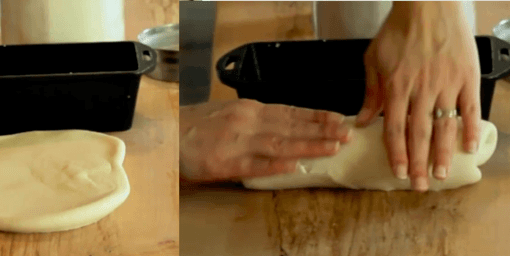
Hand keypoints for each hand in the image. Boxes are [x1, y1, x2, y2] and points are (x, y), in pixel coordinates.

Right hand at [179, 99, 351, 182]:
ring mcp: (238, 142)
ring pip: (281, 144)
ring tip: (332, 147)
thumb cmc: (193, 127)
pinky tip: (294, 167)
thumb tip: (283, 126)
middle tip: (347, 133)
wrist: (162, 135)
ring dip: (309, 145)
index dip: (316, 116)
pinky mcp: (224, 162)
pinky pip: (254, 165)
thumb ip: (255, 121)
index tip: (338, 118)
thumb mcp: (227, 115)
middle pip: (292, 126)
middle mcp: (248, 122)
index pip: (290, 111)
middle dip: (322, 130)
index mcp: (249, 110)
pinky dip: (275, 166)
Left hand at [357, 2, 481, 191]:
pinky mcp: (467, 77)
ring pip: (444, 126)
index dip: (397, 154)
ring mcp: (446, 84)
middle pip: (419, 134)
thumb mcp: (374, 58)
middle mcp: (421, 89)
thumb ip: (370, 92)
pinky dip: (471, 129)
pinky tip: (470, 147)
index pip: (394, 129)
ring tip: (442, 174)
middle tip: (420, 186)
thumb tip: (360, 121)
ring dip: (443, 154)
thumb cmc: (400, 30)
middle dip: (419, 163)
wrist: (429, 5)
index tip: (400, 172)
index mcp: (396, 86)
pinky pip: (470, 108)